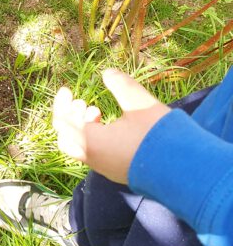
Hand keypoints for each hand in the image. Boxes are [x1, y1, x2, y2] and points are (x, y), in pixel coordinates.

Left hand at [53, 69, 170, 183]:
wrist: (185, 170)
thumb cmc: (159, 135)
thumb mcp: (140, 104)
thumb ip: (121, 86)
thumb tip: (107, 72)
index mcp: (91, 142)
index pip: (62, 122)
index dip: (61, 104)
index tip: (67, 89)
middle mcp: (92, 158)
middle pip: (66, 138)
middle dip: (70, 118)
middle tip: (83, 103)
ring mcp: (104, 169)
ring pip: (80, 148)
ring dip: (82, 128)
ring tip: (97, 112)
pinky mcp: (117, 173)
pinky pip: (94, 155)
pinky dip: (93, 139)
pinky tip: (112, 129)